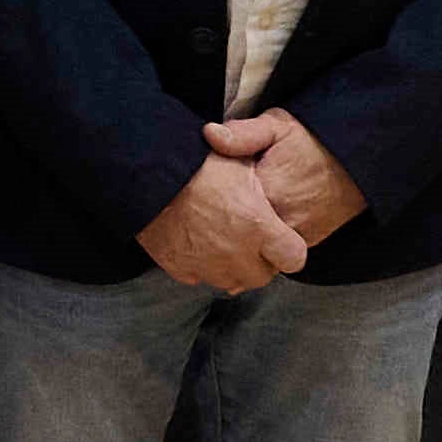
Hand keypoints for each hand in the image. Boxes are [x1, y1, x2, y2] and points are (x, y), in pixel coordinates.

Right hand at [135, 153, 314, 293]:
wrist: (147, 173)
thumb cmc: (196, 162)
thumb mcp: (239, 159)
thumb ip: (264, 181)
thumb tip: (274, 190)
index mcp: (257, 225)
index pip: (294, 258)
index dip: (288, 247)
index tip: (278, 237)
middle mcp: (236, 252)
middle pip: (263, 276)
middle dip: (260, 261)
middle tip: (247, 237)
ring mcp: (208, 265)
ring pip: (232, 282)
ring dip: (231, 266)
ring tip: (220, 239)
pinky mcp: (182, 269)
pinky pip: (200, 278)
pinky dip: (201, 266)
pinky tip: (196, 242)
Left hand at [207, 111, 367, 256]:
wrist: (358, 162)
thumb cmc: (315, 142)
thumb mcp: (277, 126)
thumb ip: (244, 133)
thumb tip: (211, 133)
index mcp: (268, 189)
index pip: (226, 202)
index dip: (214, 195)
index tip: (209, 186)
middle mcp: (282, 218)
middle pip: (238, 229)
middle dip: (226, 219)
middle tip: (221, 204)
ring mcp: (296, 234)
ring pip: (257, 245)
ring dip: (246, 234)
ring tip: (239, 215)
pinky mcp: (307, 242)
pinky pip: (276, 251)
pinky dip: (265, 241)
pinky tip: (261, 222)